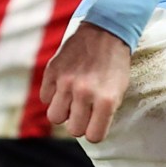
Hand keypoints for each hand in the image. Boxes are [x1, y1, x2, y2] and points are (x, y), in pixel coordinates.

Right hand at [40, 22, 133, 141]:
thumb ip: (104, 112)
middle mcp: (84, 93)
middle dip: (79, 123)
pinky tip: (63, 86)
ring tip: (71, 100)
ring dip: (63, 112)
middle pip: (73, 130)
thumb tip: (88, 129)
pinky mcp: (52, 71)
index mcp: (106, 100)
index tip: (95, 124)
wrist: (105, 30)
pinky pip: (45, 98)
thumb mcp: (120, 89)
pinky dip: (53, 95)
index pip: (93, 137)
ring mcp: (66, 82)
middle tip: (84, 111)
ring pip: (55, 117)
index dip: (94, 132)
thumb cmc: (115, 63)